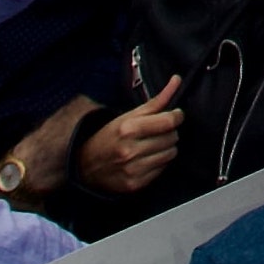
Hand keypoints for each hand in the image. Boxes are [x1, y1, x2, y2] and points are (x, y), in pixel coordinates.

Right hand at [73, 82, 184, 197]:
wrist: (85, 166)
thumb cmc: (110, 137)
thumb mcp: (129, 115)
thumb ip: (157, 100)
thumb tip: (177, 80)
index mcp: (129, 129)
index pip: (169, 121)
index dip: (177, 116)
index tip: (175, 114)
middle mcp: (130, 150)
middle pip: (172, 137)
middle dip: (170, 132)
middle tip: (158, 131)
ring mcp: (132, 169)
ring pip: (171, 153)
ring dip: (167, 147)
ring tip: (153, 144)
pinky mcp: (135, 184)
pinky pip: (162, 169)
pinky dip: (159, 162)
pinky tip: (147, 158)